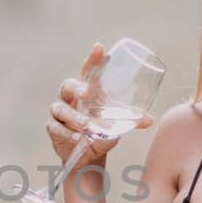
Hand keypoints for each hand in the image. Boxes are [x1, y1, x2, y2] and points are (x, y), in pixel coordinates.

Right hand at [45, 42, 154, 164]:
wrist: (88, 154)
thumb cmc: (101, 131)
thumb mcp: (116, 124)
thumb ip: (130, 120)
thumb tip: (149, 120)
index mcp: (86, 90)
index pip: (88, 71)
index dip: (92, 59)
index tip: (99, 48)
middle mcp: (70, 97)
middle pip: (68, 85)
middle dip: (76, 87)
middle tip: (85, 93)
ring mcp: (60, 111)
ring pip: (61, 108)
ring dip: (74, 117)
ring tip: (86, 126)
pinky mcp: (53, 127)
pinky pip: (56, 127)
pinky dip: (67, 132)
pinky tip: (77, 137)